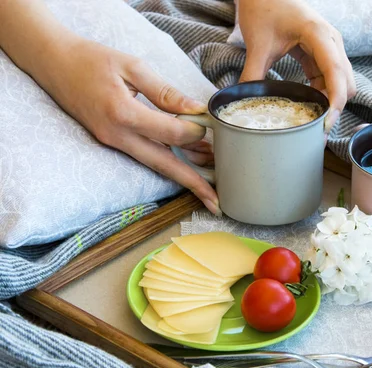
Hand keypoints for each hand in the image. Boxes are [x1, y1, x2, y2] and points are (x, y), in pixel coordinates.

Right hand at [0, 0, 220, 213]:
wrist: (52, 63)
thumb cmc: (92, 59)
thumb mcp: (132, 66)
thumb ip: (164, 91)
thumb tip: (195, 108)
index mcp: (123, 114)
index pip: (170, 132)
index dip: (194, 130)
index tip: (210, 122)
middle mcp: (117, 136)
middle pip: (164, 165)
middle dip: (193, 183)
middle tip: (217, 201)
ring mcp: (113, 142)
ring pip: (155, 165)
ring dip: (183, 176)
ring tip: (210, 187)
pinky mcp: (112, 141)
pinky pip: (145, 156)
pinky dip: (168, 162)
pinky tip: (187, 164)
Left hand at [237, 0, 355, 131]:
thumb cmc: (264, 8)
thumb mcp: (257, 43)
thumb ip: (252, 75)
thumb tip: (246, 103)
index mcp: (318, 35)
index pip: (336, 74)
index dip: (335, 102)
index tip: (326, 125)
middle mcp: (331, 42)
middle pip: (346, 83)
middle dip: (335, 108)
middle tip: (316, 130)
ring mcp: (330, 47)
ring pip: (342, 83)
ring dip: (330, 103)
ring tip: (312, 122)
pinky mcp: (323, 53)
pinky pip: (331, 79)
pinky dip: (323, 94)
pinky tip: (310, 105)